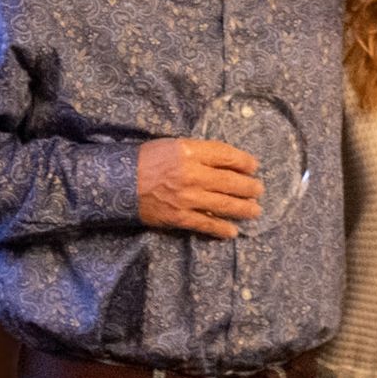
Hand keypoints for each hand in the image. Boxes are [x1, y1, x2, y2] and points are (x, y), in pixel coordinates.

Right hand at [135, 138, 262, 238]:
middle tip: (259, 190)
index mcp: (190, 152)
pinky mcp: (179, 217)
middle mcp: (192, 174)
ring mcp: (187, 197)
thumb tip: (225, 162)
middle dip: (249, 187)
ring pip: (224, 205)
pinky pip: (206, 224)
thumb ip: (198, 152)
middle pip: (231, 181)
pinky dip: (221, 229)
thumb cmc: (145, 160)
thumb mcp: (173, 145)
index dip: (244, 162)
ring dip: (243, 209)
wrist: (117, 182)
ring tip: (255, 211)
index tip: (254, 166)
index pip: (226, 155)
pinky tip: (232, 232)